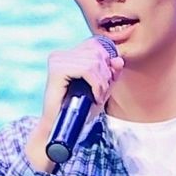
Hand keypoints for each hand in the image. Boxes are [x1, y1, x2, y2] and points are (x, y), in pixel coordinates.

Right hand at [25, 38, 125, 171]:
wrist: (60, 130)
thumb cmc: (79, 111)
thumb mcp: (101, 89)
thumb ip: (111, 74)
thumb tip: (118, 60)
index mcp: (68, 55)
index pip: (96, 45)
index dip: (107, 63)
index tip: (106, 84)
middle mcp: (61, 55)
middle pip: (97, 52)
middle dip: (106, 75)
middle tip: (101, 94)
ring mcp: (57, 60)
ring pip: (94, 61)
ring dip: (102, 83)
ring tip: (97, 98)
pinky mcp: (57, 69)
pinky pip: (87, 69)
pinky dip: (96, 85)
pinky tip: (95, 97)